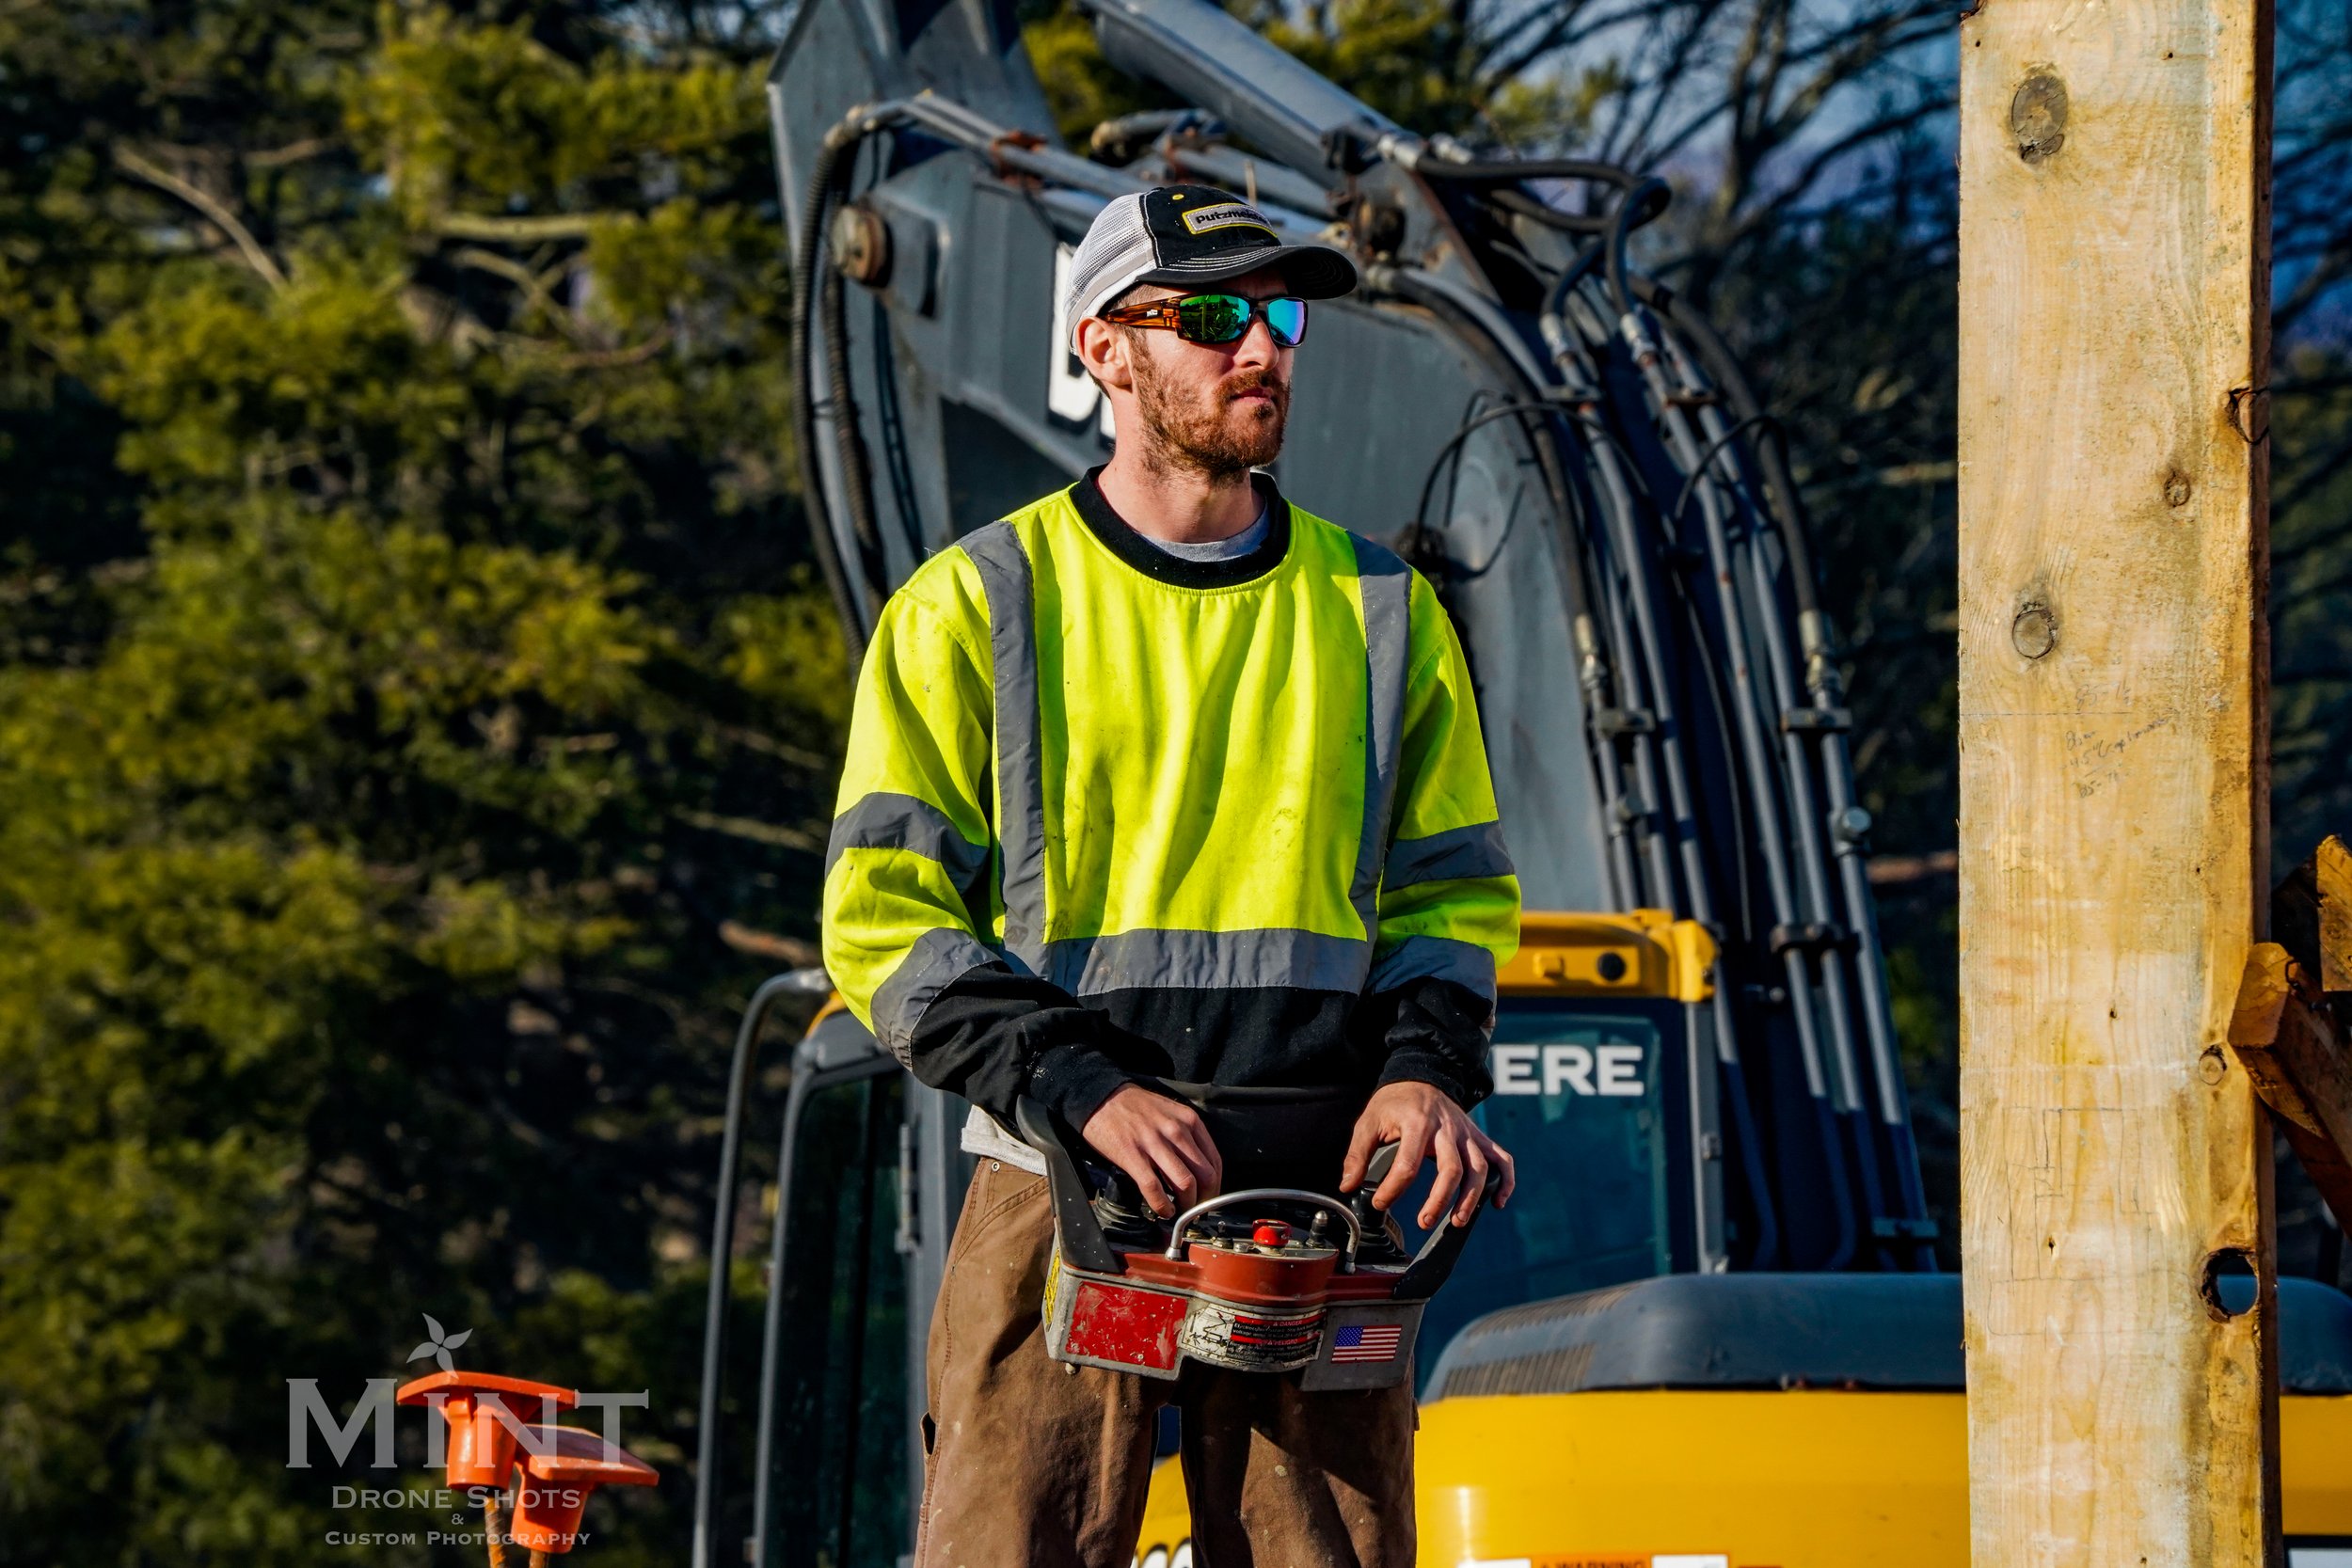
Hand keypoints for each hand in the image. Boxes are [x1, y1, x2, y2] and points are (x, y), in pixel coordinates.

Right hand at [1080, 1085, 1223, 1218]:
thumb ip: (1186, 1135)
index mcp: (1188, 1120)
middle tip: (1197, 1210)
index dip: (1215, 1187)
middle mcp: (1176, 1131)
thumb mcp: (1170, 1112)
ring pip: (1185, 1183)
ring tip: (1180, 1212)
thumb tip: (1196, 1169)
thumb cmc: (1135, 1107)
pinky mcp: (1132, 1155)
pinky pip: (1154, 1187)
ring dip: (1186, 1206)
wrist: (1101, 1097)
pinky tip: (1163, 1210)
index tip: (1208, 1199)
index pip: (1214, 1161)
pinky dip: (1162, 1205)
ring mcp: (1154, 1143)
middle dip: (1204, 1200)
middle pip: (1205, 1176)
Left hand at [1340, 1080, 1514, 1228]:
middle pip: (1451, 1169)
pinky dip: (1505, 1181)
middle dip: (1439, 1201)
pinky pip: (1501, 1158)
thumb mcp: (1368, 1121)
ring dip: (1471, 1198)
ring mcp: (1466, 1132)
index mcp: (1417, 1123)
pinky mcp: (1478, 1136)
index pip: (1408, 1164)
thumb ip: (1358, 1154)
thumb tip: (1349, 1184)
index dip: (1393, 1189)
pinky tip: (1497, 1202)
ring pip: (1478, 1168)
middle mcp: (1446, 1129)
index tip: (1381, 1204)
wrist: (1421, 1075)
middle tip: (1424, 1222)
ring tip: (1457, 1222)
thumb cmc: (1395, 1102)